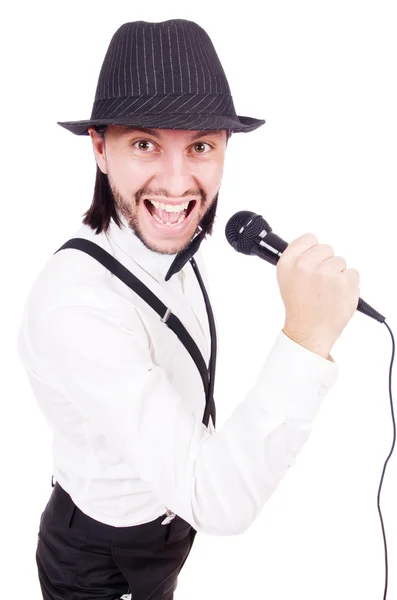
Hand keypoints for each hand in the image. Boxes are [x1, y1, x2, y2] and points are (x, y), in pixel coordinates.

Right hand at [276, 233, 359, 357]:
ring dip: (338, 274)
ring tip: (327, 291)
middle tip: (320, 282)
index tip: (314, 261)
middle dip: (326, 262)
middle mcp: (306, 265)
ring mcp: (327, 273)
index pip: (308, 239)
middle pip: (327, 248)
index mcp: (289, 263)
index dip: (313, 250)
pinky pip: (353, 273)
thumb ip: (297, 260)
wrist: (310, 331)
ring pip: (341, 261)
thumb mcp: (286, 279)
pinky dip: (349, 284)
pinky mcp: (345, 282)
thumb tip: (312, 247)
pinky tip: (337, 295)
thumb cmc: (299, 307)